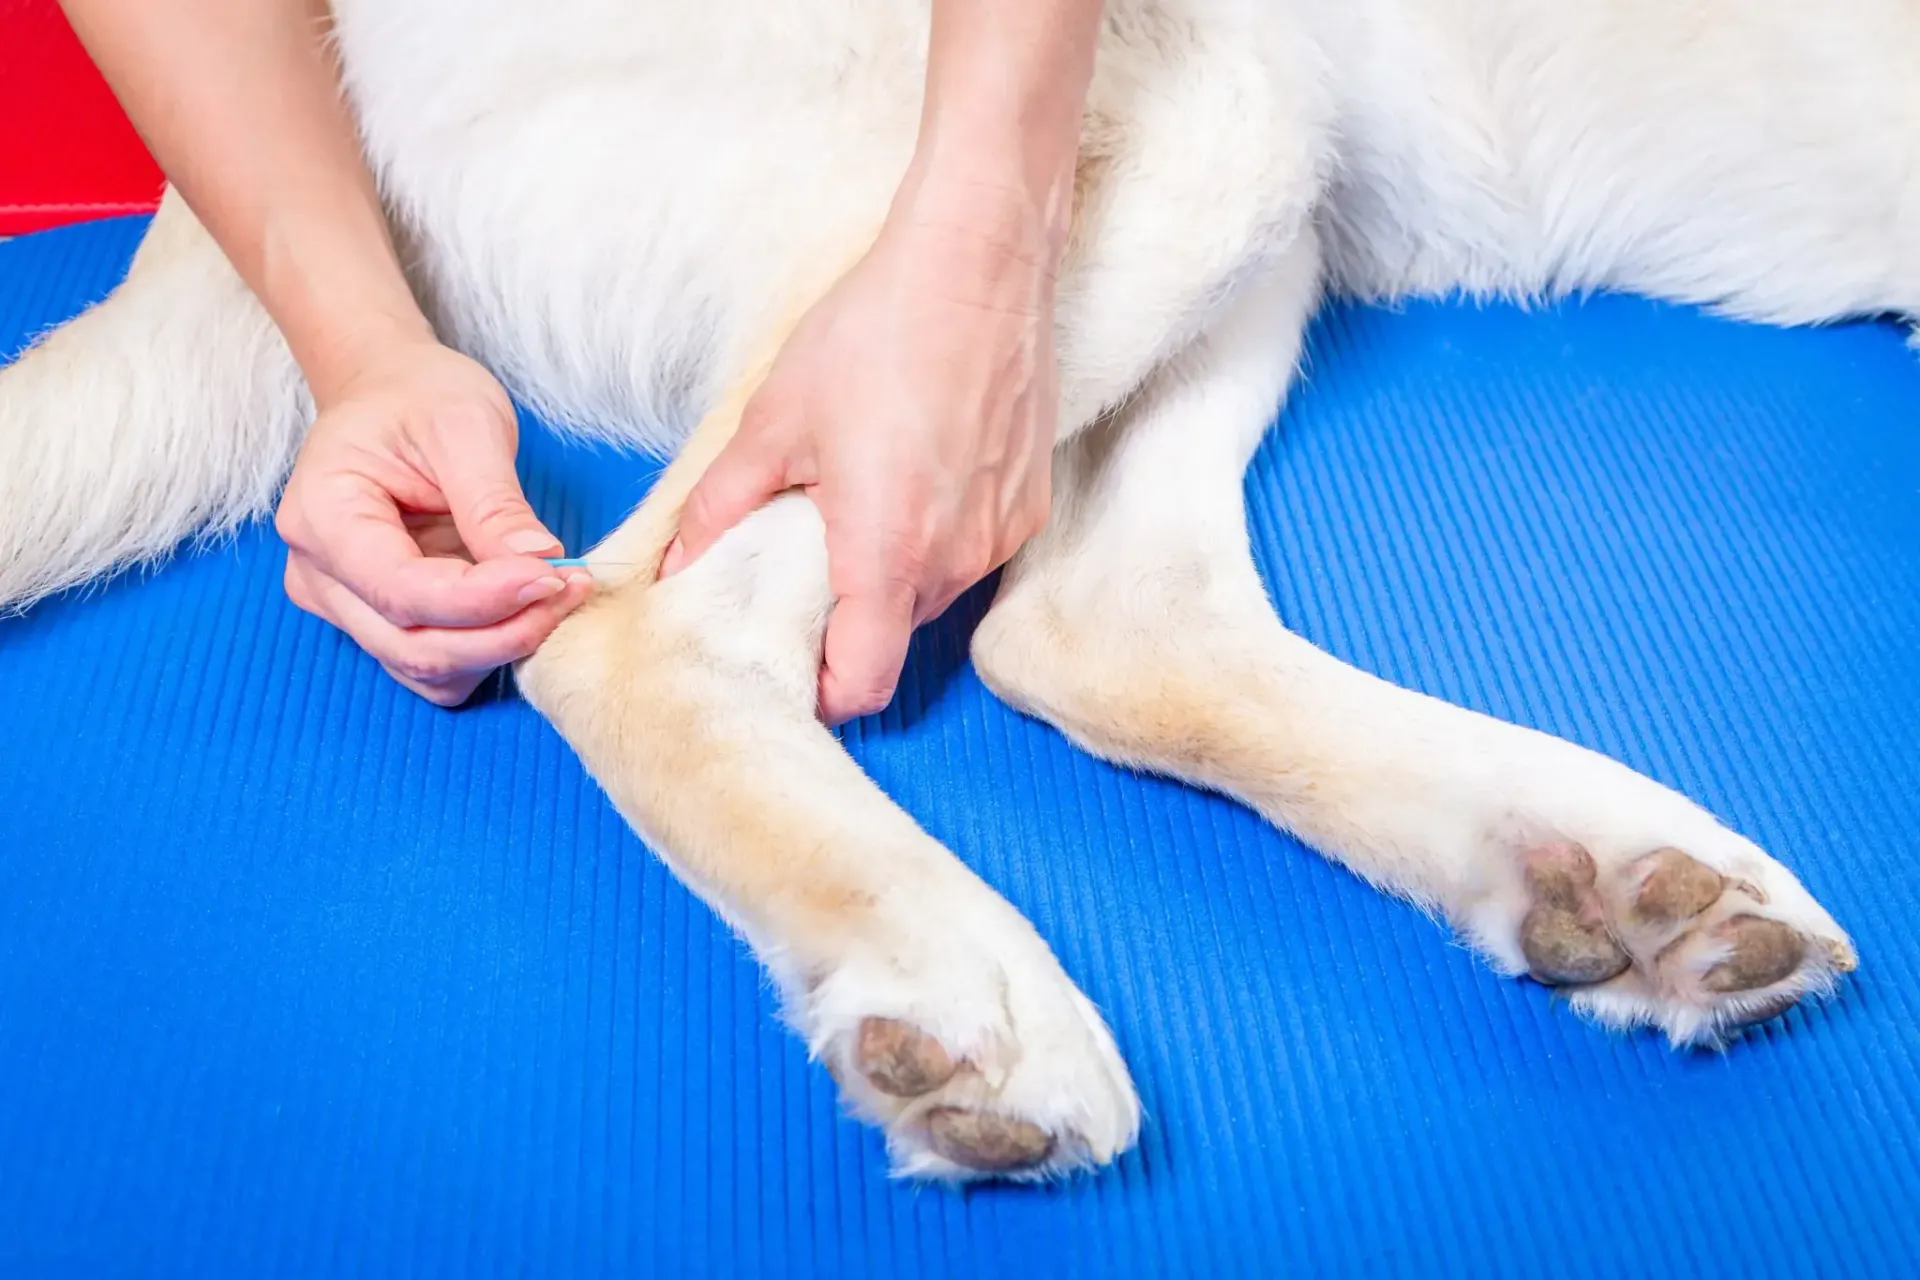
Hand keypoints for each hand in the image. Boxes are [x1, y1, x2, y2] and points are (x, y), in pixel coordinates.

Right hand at [275, 340, 591, 705]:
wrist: (387, 392)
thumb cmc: (418, 397)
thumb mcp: (464, 426)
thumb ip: (495, 503)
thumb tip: (542, 563)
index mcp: (323, 517)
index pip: (403, 591)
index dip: (485, 599)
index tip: (556, 576)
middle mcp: (319, 576)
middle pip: (414, 647)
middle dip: (503, 632)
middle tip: (572, 587)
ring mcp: (344, 606)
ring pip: (426, 669)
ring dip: (500, 647)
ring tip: (557, 592)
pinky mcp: (379, 620)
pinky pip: (437, 664)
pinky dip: (488, 648)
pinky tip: (527, 606)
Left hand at [665, 202, 1061, 723]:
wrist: (978, 262)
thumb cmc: (876, 332)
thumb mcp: (775, 422)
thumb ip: (720, 507)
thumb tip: (675, 566)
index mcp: (885, 553)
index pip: (861, 684)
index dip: (818, 690)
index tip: (786, 661)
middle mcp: (954, 561)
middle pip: (891, 637)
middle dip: (842, 619)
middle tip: (796, 563)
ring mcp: (999, 535)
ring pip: (930, 594)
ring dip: (888, 573)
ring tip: (853, 504)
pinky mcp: (1027, 504)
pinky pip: (970, 552)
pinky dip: (934, 536)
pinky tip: (909, 472)